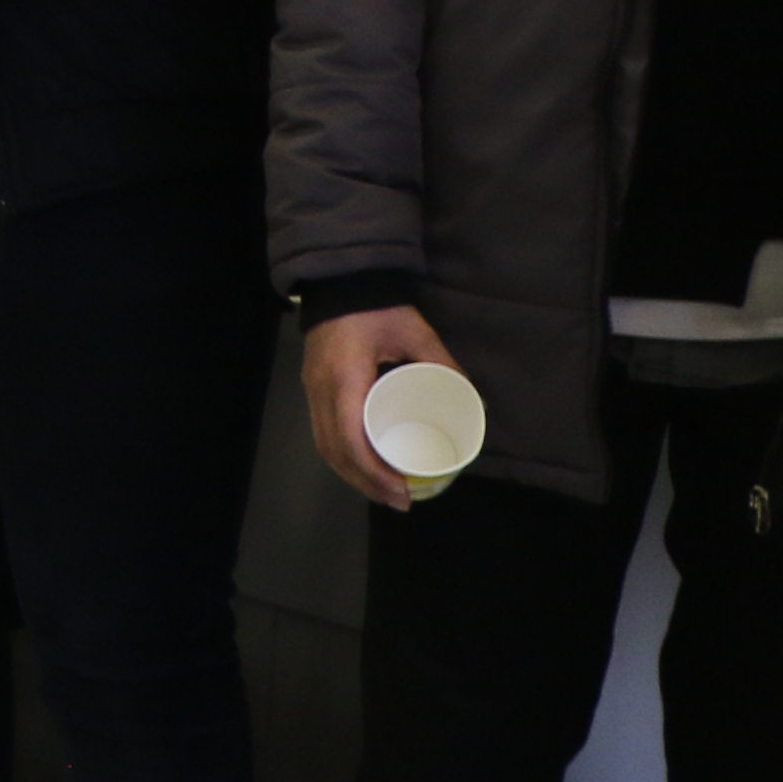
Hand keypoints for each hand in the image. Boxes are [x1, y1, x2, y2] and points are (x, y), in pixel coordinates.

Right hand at [304, 306, 457, 512]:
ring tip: (384, 491)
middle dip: (365, 482)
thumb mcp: (415, 331)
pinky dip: (343, 458)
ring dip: (352, 475)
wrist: (340, 280)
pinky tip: (362, 468)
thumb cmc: (377, 306)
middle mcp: (322, 391)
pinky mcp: (314, 389)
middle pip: (335, 451)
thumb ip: (440, 362)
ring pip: (325, 447)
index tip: (401, 491)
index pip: (350, 438)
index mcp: (344, 378)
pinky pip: (323, 435)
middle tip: (399, 500)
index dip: (373, 472)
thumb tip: (469, 398)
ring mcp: (312, 390)